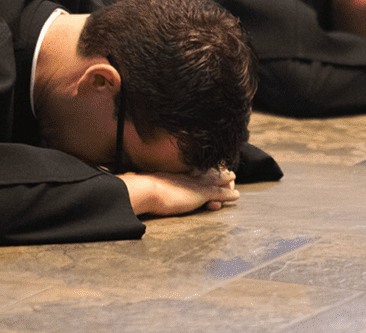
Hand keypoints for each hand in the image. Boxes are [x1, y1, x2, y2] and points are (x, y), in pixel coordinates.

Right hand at [118, 168, 238, 215]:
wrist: (145, 190)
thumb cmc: (140, 191)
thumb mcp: (142, 186)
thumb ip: (142, 187)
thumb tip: (128, 183)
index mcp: (172, 175)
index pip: (188, 172)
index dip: (197, 170)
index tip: (202, 168)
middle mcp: (185, 177)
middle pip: (203, 172)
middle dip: (214, 171)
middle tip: (224, 168)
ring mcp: (194, 185)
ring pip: (214, 180)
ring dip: (225, 180)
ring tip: (233, 177)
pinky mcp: (200, 194)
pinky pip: (219, 193)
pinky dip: (228, 194)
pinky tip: (237, 196)